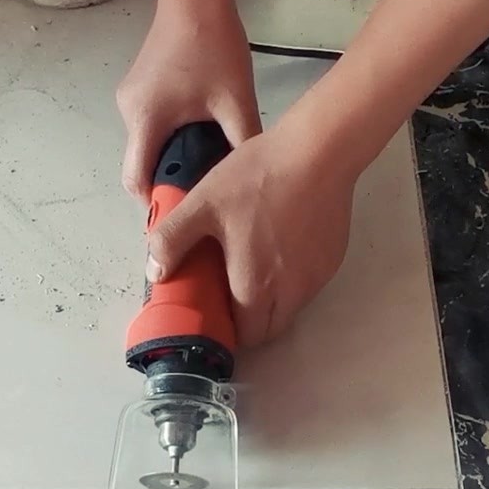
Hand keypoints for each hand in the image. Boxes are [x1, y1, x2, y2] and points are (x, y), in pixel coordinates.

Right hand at [116, 0, 260, 203]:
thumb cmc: (214, 47)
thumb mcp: (236, 101)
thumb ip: (242, 142)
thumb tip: (251, 182)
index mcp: (146, 119)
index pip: (136, 181)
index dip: (156, 205)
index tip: (182, 217)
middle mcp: (129, 112)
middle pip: (142, 164)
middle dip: (169, 182)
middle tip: (204, 193)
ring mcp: (130, 98)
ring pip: (148, 145)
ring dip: (173, 158)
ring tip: (207, 163)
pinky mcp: (139, 88)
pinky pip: (151, 126)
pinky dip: (171, 138)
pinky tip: (199, 135)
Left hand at [144, 125, 358, 347]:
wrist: (319, 151)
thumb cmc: (258, 177)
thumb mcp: (202, 203)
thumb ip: (172, 241)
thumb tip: (156, 272)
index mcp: (255, 287)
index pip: (245, 337)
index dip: (228, 330)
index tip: (215, 312)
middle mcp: (291, 293)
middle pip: (270, 331)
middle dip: (250, 323)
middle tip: (231, 293)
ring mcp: (316, 278)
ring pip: (291, 309)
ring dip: (272, 303)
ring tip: (254, 267)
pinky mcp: (332, 260)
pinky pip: (308, 285)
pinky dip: (292, 280)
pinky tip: (281, 247)